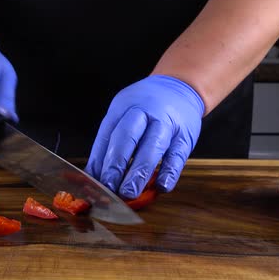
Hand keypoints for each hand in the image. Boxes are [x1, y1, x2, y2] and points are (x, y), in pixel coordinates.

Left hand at [85, 75, 203, 198]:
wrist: (181, 87)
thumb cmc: (147, 106)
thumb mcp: (125, 113)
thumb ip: (112, 140)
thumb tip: (95, 174)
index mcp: (124, 106)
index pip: (108, 133)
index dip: (100, 159)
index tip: (93, 181)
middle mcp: (145, 111)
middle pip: (127, 137)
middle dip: (116, 165)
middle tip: (108, 187)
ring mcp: (167, 123)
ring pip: (152, 147)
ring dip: (139, 172)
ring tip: (129, 193)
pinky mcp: (185, 135)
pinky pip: (177, 155)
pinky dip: (169, 172)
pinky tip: (161, 187)